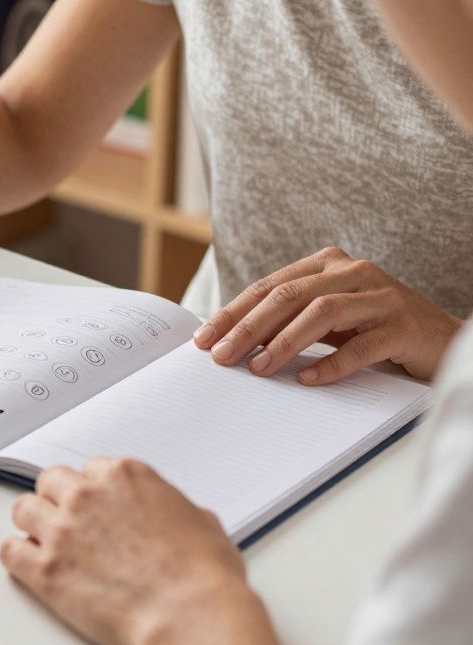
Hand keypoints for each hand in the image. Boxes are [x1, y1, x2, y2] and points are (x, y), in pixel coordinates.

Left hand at [0, 460, 292, 644]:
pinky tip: (30, 565)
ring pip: (23, 509)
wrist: (190, 616)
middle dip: (58, 500)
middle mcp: (87, 495)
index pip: (91, 469)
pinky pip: (8, 551)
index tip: (98, 508)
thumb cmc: (205, 577)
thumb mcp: (205, 524)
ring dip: (33, 524)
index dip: (93, 490)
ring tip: (47, 543)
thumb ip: (177, 510)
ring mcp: (62, 530)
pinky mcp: (44, 568)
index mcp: (126, 476)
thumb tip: (179, 516)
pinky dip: (16, 557)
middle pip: (51, 481)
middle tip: (70, 524)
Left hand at [194, 247, 460, 384]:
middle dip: (248, 327)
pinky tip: (307, 379)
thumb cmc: (373, 330)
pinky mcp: (404, 326)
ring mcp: (382, 296)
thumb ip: (288, 321)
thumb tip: (233, 343)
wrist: (441, 341)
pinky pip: (362, 345)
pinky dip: (331, 363)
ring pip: (322, 312)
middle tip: (221, 356)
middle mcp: (354, 272)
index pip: (269, 286)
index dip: (233, 312)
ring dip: (284, 342)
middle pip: (289, 295)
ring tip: (258, 368)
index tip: (203, 339)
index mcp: (328, 265)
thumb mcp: (327, 320)